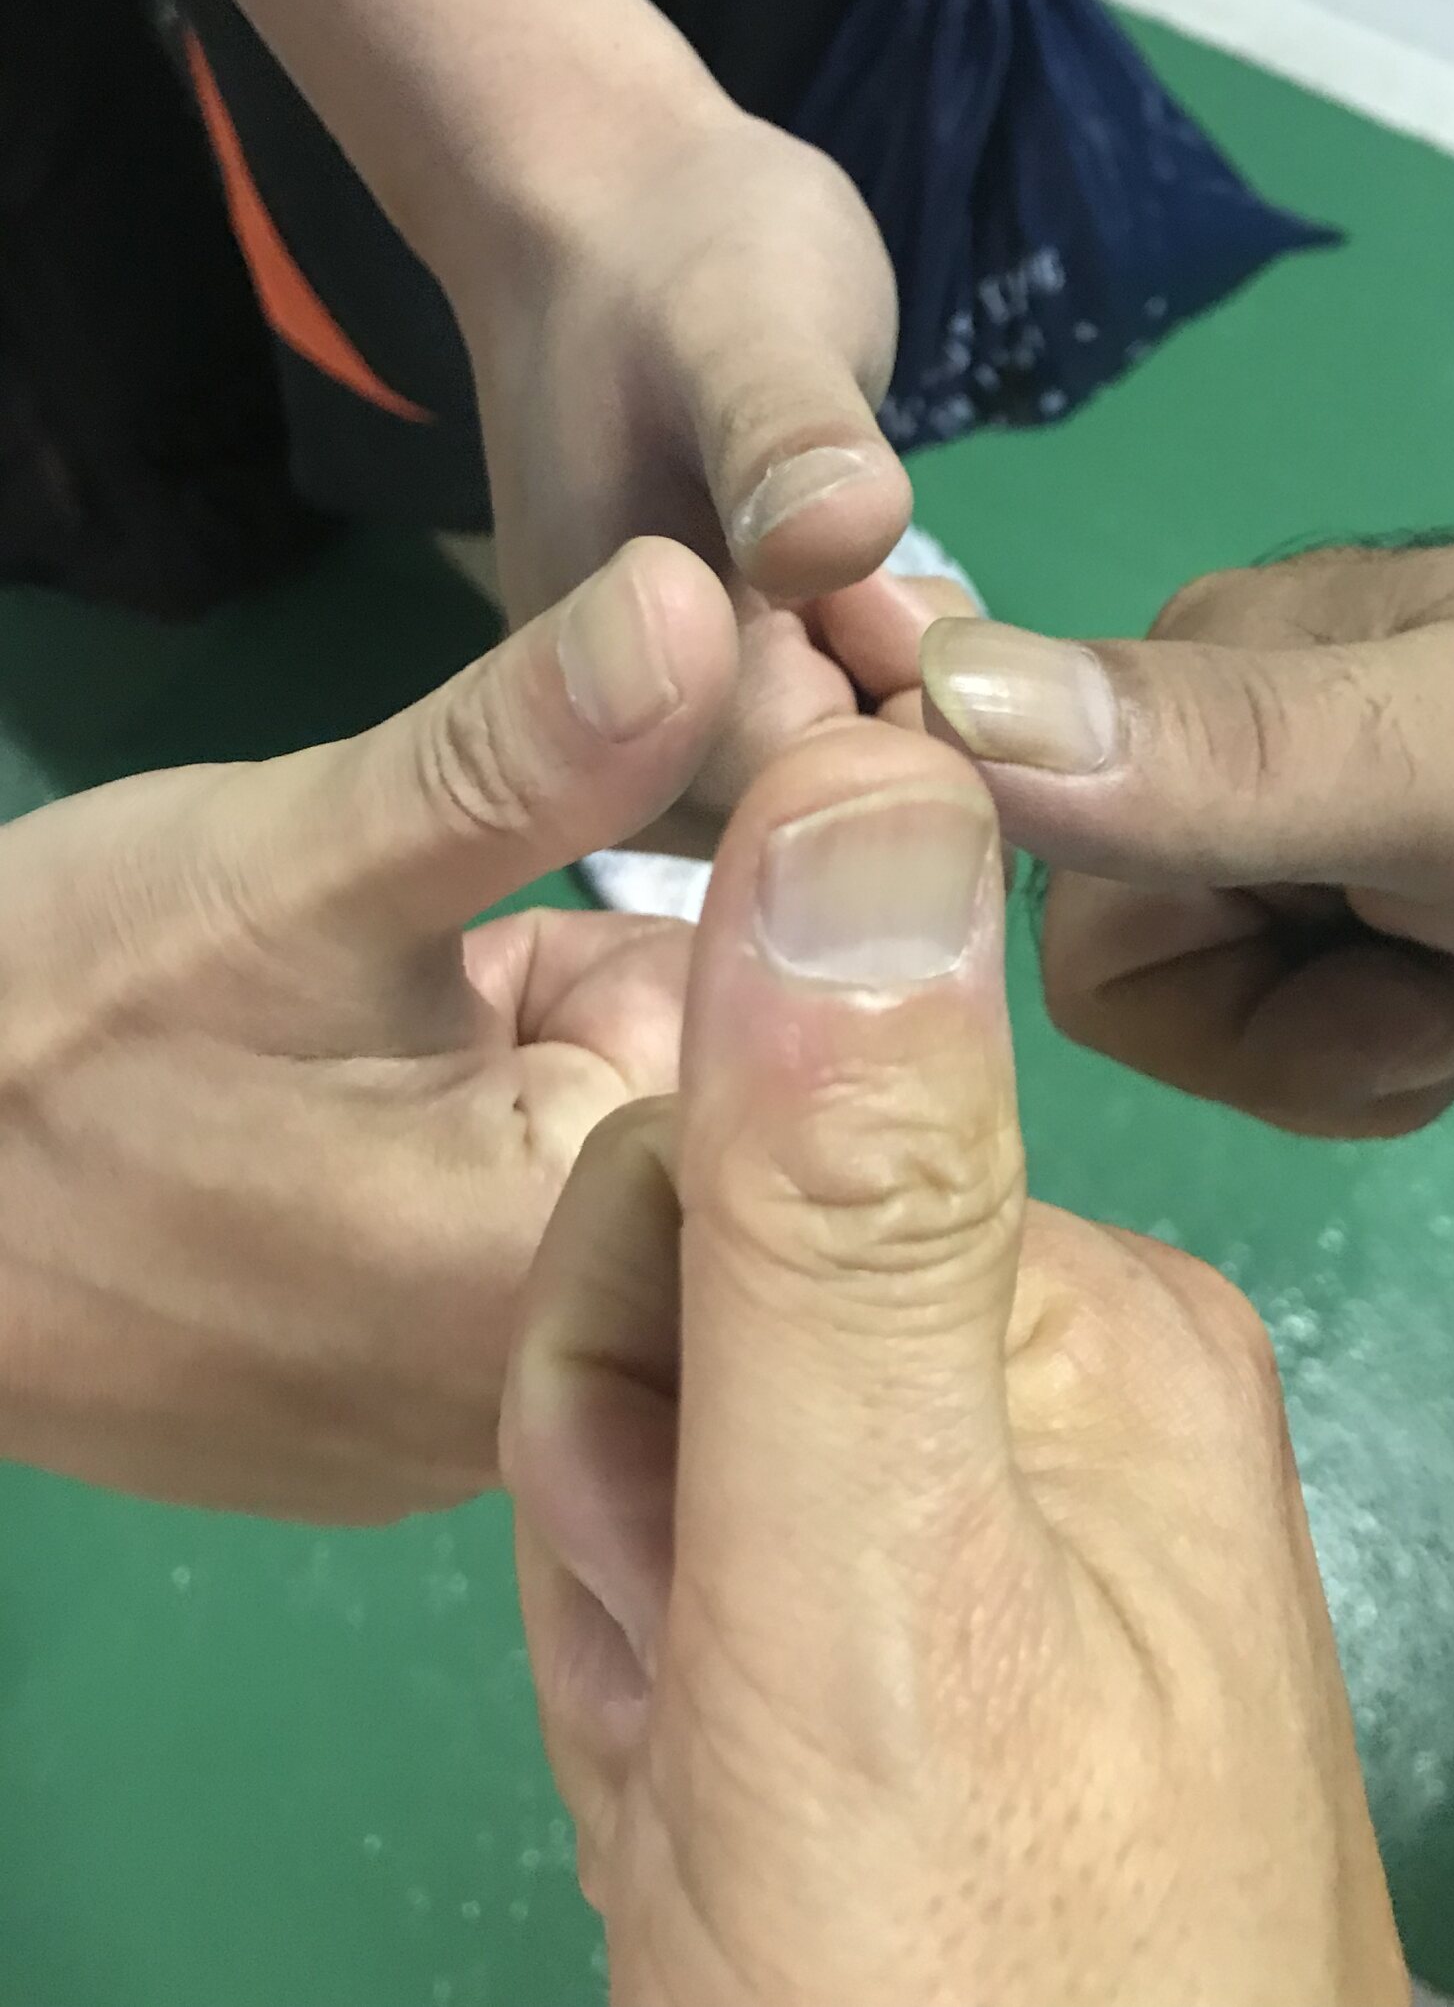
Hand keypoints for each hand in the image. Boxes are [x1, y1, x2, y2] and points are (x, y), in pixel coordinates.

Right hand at [0, 539, 737, 1519]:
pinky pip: (515, 1226)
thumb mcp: (290, 867)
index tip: (718, 777)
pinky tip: (343, 1081)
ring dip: (539, 1038)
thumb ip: (520, 757)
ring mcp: (462, 1425)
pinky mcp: (391, 1410)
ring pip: (609, 1162)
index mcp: (562, 1283)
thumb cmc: (36, 1032)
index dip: (768, 892)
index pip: (804, 1069)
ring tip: (361, 1007)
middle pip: (715, 1122)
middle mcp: (548, 1401)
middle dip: (631, 971)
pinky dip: (466, 1122)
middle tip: (462, 916)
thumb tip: (712, 600)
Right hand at [454, 90, 922, 848]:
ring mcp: (677, 748)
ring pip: (850, 802)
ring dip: (914, 698)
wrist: (622, 223)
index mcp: (597, 705)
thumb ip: (783, 433)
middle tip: (896, 575)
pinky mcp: (733, 712)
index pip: (793, 817)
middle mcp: (623, 767)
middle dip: (912, 720)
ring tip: (885, 572)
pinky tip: (887, 588)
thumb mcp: (742, 317)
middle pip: (825, 837)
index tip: (891, 592)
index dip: (898, 726)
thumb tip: (840, 535)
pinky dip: (900, 683)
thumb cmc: (678, 255)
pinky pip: (848, 754)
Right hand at [504, 718, 1404, 2006]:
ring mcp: (1015, 1520)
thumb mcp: (876, 1561)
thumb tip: (875, 775)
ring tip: (733, 1803)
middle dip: (631, 1507)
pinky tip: (744, 1827)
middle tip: (720, 1722)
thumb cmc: (987, 1976)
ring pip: (686, 1451)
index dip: (624, 1357)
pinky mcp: (961, 1647)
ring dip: (643, 1629)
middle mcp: (1067, 1374)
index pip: (726, 1151)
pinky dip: (677, 1709)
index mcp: (1085, 1302)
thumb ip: (848, 1188)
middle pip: (696, 1301)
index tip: (688, 1546)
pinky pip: (728, 1587)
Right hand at [917, 508, 1453, 1132]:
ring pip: (1231, 1011)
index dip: (1203, 996)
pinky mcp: (1369, 854)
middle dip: (1309, 1029)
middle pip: (1147, 982)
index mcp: (1186, 678)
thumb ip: (1212, 752)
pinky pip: (1313, 1004)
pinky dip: (1409, 1023)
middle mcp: (1206, 727)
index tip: (1360, 954)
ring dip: (1373, 1032)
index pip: (1063, 921)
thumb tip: (928, 702)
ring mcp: (1293, 798)